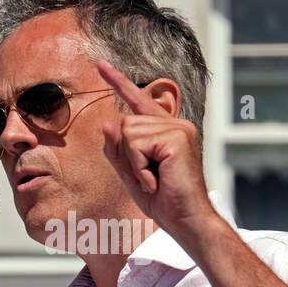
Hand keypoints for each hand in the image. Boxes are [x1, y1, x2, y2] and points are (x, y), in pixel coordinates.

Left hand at [96, 59, 217, 242]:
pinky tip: (156, 179)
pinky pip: (136, 144)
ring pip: (128, 133)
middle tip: (148, 178)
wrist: (186, 221)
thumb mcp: (131, 174)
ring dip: (133, 162)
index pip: (138, 101)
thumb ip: (117, 149)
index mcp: (165, 130)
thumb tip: (107, 122)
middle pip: (124, 123)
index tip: (101, 65)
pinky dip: (139, 167)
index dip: (119, 82)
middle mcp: (175, 124)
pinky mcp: (177, 137)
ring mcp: (178, 128)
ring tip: (154, 179)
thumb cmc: (163, 200)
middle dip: (126, 155)